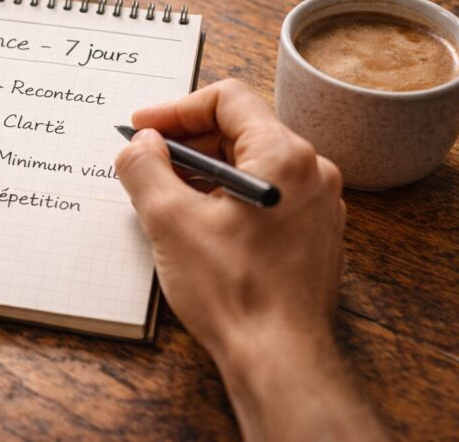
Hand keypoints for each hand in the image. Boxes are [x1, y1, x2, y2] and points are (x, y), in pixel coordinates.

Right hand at [115, 80, 384, 440]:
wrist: (279, 358)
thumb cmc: (234, 293)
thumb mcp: (169, 221)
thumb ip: (145, 168)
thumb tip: (140, 144)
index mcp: (283, 156)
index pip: (227, 100)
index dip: (175, 109)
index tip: (143, 128)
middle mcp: (311, 173)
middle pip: (241, 130)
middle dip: (187, 141)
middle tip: (146, 160)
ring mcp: (318, 205)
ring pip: (253, 164)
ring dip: (205, 169)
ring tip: (165, 192)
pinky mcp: (313, 235)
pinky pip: (266, 195)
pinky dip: (228, 196)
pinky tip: (198, 221)